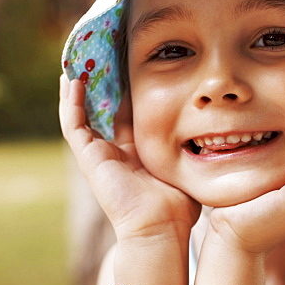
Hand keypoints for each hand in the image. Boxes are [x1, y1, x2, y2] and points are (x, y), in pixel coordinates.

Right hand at [59, 74, 201, 242]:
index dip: (128, 93)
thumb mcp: (186, 167)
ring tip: (76, 60)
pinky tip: (72, 78)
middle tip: (101, 55)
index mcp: (137, 157)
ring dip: (78, 89)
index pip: (128, 116)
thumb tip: (213, 128)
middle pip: (103, 111)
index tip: (132, 67)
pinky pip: (74, 124)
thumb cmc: (179, 208)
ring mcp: (99, 157)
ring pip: (81, 114)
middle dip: (101, 84)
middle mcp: (115, 155)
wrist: (160, 229)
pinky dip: (71, 102)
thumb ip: (190, 147)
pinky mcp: (89, 158)